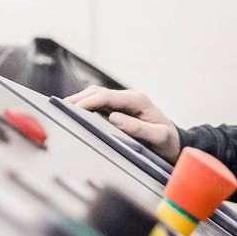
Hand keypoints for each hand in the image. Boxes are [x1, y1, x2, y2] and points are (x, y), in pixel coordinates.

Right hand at [63, 85, 181, 162]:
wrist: (176, 143)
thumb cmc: (168, 142)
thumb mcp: (158, 137)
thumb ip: (138, 128)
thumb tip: (113, 118)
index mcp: (138, 100)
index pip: (108, 97)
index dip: (89, 101)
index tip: (74, 109)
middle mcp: (130, 97)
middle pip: (99, 92)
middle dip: (79, 98)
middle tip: (60, 107)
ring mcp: (124, 101)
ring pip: (97, 94)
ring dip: (80, 99)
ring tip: (63, 108)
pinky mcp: (121, 108)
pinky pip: (100, 102)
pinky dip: (86, 104)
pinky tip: (75, 112)